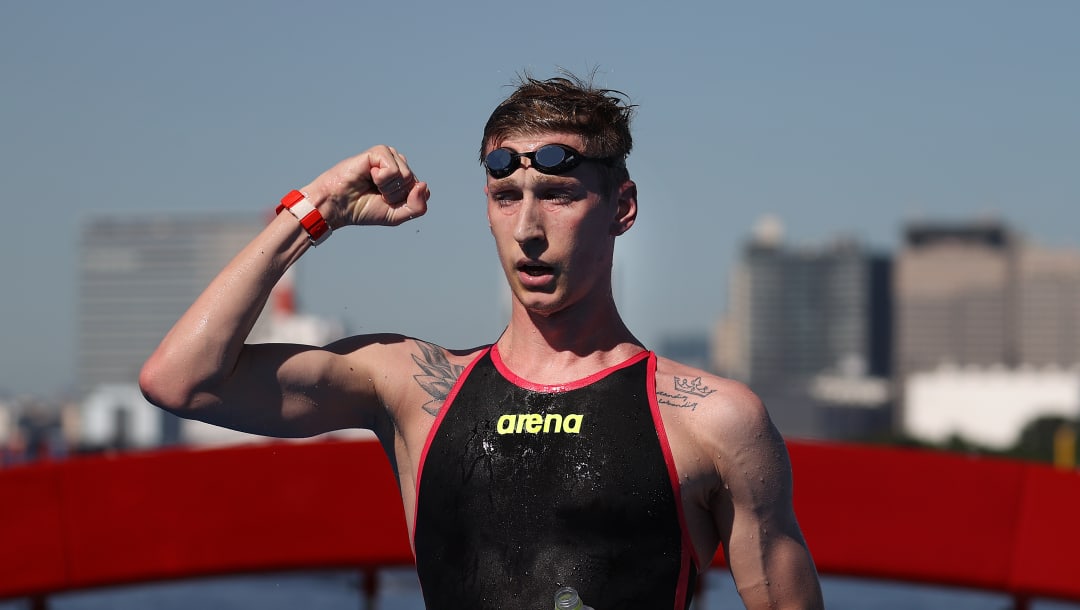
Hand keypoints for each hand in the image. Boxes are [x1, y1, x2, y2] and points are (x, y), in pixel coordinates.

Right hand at [301, 145, 429, 227]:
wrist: (338, 206)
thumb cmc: (364, 209)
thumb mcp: (397, 215)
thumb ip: (418, 207)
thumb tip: (423, 185)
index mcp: (405, 179)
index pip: (421, 192)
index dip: (404, 203)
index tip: (385, 202)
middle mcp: (399, 165)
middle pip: (414, 184)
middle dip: (395, 196)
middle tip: (376, 194)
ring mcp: (389, 157)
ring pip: (406, 176)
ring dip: (388, 188)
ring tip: (371, 185)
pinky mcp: (379, 151)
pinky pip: (393, 170)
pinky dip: (381, 179)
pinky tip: (368, 175)